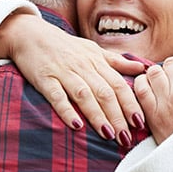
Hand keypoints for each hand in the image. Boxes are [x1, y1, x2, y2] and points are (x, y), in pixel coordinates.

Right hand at [0, 14, 146, 143]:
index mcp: (97, 62)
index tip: (140, 122)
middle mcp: (83, 67)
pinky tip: (76, 125)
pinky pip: (57, 96)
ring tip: (108, 135)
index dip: (130, 104)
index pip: (118, 85)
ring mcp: (64, 73)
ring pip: (85, 95)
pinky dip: (66, 110)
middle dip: (117, 116)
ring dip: (97, 116)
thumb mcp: (93, 50)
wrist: (30, 34)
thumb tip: (142, 70)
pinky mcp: (44, 79)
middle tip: (126, 137)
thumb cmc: (65, 46)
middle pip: (105, 93)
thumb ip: (117, 62)